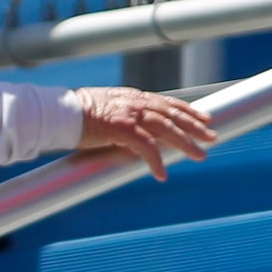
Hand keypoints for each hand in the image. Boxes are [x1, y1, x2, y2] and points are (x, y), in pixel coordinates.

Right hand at [68, 87, 217, 179]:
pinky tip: (162, 174)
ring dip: (185, 143)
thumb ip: (123, 123)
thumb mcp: (105, 113)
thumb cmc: (75, 115)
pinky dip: (155, 161)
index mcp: (132, 97)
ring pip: (167, 129)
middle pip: (172, 115)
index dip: (187, 111)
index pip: (166, 103)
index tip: (203, 117)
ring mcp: (130, 114)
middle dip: (195, 127)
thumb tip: (133, 141)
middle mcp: (135, 102)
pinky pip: (146, 147)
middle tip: (212, 137)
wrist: (58, 112)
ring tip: (200, 156)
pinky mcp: (122, 129)